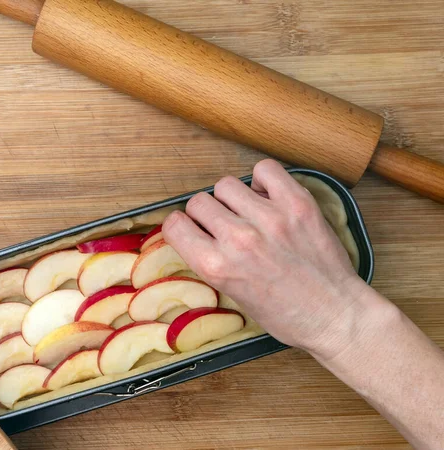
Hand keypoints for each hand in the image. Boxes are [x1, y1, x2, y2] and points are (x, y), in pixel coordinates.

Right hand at [162, 160, 372, 357]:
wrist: (335, 316)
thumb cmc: (285, 315)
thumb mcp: (233, 295)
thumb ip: (212, 261)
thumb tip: (200, 232)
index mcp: (217, 267)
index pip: (174, 225)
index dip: (182, 227)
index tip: (192, 230)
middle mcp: (238, 239)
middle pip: (199, 202)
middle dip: (206, 214)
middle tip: (224, 226)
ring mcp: (269, 218)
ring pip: (226, 185)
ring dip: (232, 198)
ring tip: (249, 213)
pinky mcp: (298, 204)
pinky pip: (265, 170)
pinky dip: (263, 179)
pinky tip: (268, 197)